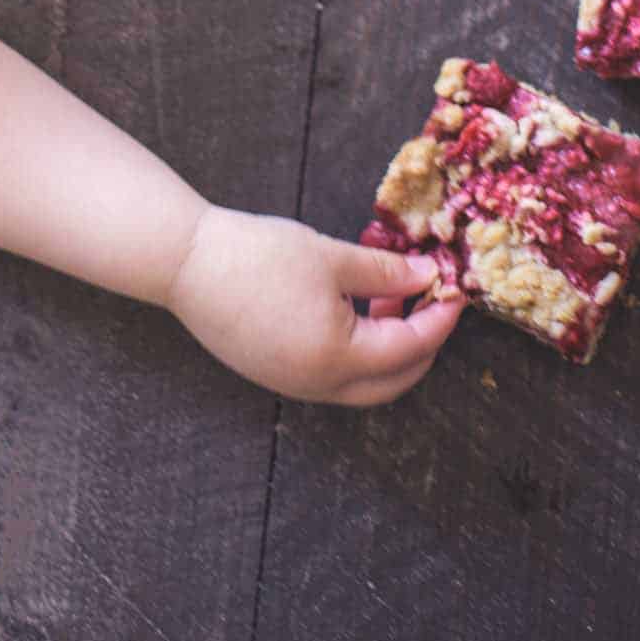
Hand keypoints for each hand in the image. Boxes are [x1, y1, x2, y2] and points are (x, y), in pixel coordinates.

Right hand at [168, 206, 463, 405]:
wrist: (184, 263)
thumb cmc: (257, 255)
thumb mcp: (330, 257)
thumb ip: (385, 273)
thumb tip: (426, 277)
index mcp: (339, 358)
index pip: (409, 348)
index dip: (438, 319)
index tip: (455, 291)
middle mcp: (318, 385)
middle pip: (391, 383)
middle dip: (420, 346)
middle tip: (430, 305)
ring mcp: (292, 385)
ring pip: (360, 384)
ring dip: (386, 350)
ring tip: (384, 298)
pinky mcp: (272, 373)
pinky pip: (330, 377)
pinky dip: (354, 353)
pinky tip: (347, 310)